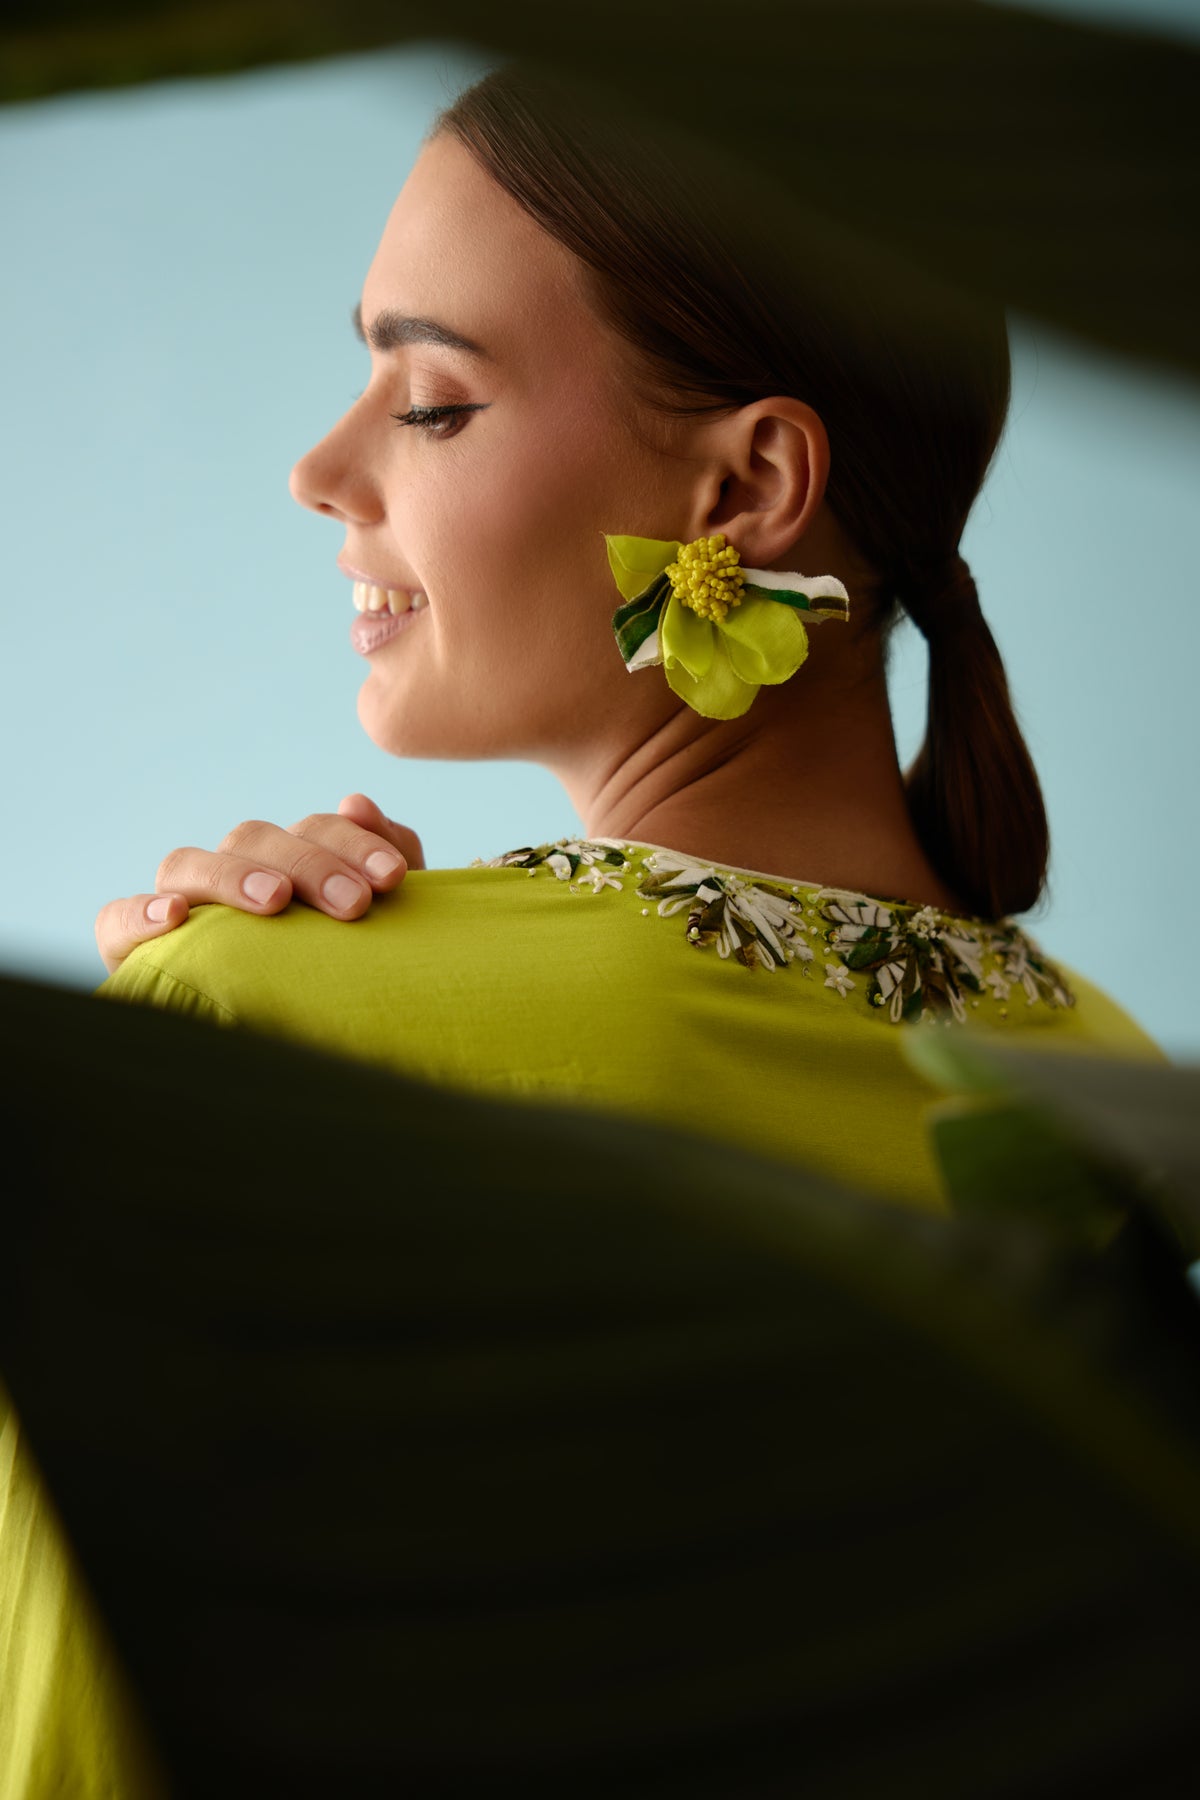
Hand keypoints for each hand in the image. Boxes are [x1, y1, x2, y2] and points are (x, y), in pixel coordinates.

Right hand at [95, 793, 424, 974]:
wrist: (316, 1057)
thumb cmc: (352, 982)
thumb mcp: (384, 926)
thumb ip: (388, 860)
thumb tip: (358, 801)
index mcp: (290, 864)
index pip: (311, 828)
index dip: (351, 840)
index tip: (393, 876)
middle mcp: (232, 875)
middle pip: (252, 838)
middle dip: (308, 864)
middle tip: (354, 904)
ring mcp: (182, 908)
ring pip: (186, 863)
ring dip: (231, 875)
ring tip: (273, 901)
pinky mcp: (133, 948)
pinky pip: (115, 918)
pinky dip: (137, 912)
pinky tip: (172, 916)